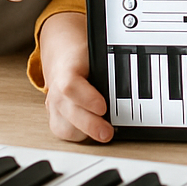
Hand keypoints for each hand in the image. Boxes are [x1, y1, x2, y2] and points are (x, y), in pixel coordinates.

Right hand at [39, 12, 112, 142]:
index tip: (103, 108)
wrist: (62, 53)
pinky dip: (79, 134)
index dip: (87, 99)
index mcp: (67, 71)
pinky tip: (92, 131)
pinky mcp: (55, 117)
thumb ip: (108, 64)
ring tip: (103, 132)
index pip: (70, 87)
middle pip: (68, 113)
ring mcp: (54, 106)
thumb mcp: (96, 51)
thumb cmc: (82, 54)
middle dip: (90, 126)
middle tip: (108, 133)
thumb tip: (132, 75)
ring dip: (84, 133)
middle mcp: (57, 91)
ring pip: (64, 128)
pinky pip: (63, 132)